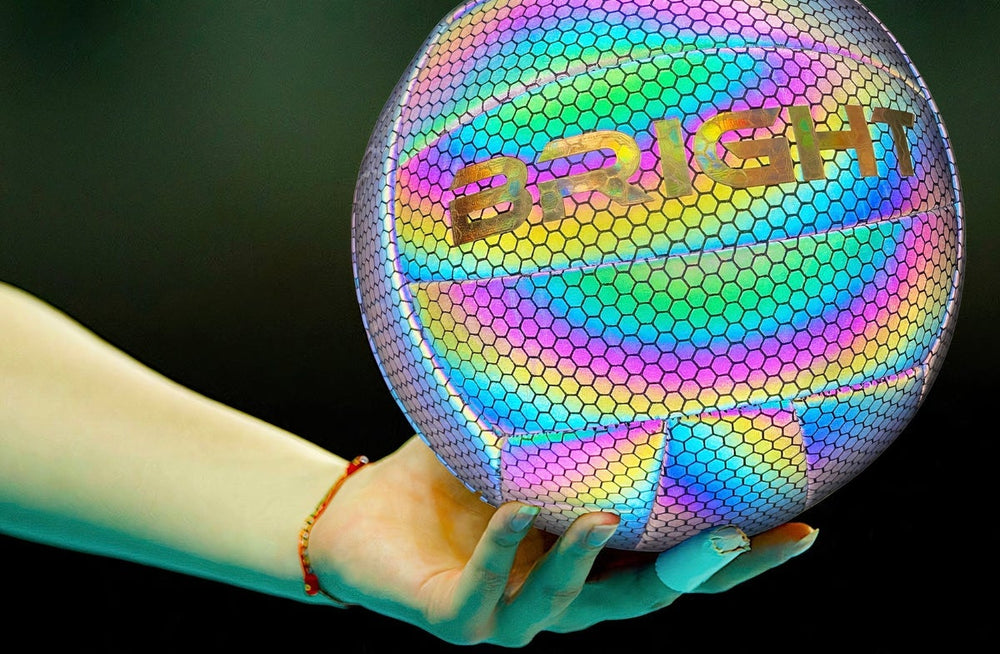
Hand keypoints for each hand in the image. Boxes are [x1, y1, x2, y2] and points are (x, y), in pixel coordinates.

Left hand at [310, 436, 816, 645]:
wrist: (356, 519)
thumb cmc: (442, 476)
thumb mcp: (511, 438)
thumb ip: (560, 410)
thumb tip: (613, 329)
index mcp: (590, 558)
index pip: (677, 562)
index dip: (742, 558)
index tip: (807, 529)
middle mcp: (564, 595)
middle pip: (647, 600)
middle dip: (697, 576)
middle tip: (738, 536)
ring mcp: (511, 616)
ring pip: (568, 606)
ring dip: (587, 563)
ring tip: (604, 515)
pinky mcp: (455, 622)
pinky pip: (484, 593)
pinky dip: (502, 550)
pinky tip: (515, 508)